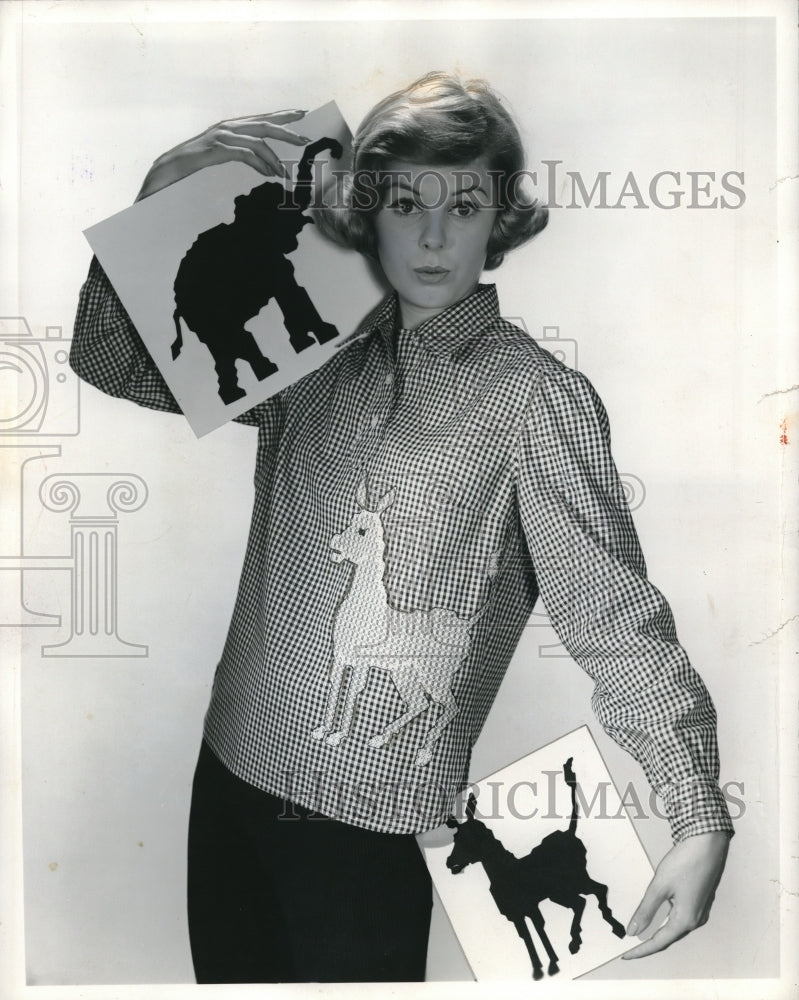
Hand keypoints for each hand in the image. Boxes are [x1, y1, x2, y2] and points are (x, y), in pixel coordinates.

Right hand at [135, 110, 309, 200]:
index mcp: (231, 127)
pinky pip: (245, 154)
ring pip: (257, 140)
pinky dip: (260, 164)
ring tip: (285, 173)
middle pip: (264, 125)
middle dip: (287, 131)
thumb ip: (242, 155)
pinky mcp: (216, 149)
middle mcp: (227, 127)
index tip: (302, 114)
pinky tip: (268, 174)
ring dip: (274, 158)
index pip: (261, 118)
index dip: (282, 116)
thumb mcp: (221, 157)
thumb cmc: (195, 164)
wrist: (167, 168)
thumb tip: (266, 166)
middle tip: (305, 139)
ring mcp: (221, 136)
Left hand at [622, 830, 729, 958]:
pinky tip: (657, 917)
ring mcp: (700, 911)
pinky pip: (680, 918)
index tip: (626, 955)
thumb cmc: (685, 862)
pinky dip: (667, 921)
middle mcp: (696, 920)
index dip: (641, 950)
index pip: (659, 942)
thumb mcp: (660, 886)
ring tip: (640, 934)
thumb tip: (633, 931)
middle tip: (630, 947)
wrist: (708, 844)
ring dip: (658, 932)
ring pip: (675, 928)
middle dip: (649, 943)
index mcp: (686, 920)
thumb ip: (646, 910)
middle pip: (668, 938)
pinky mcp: (700, 901)